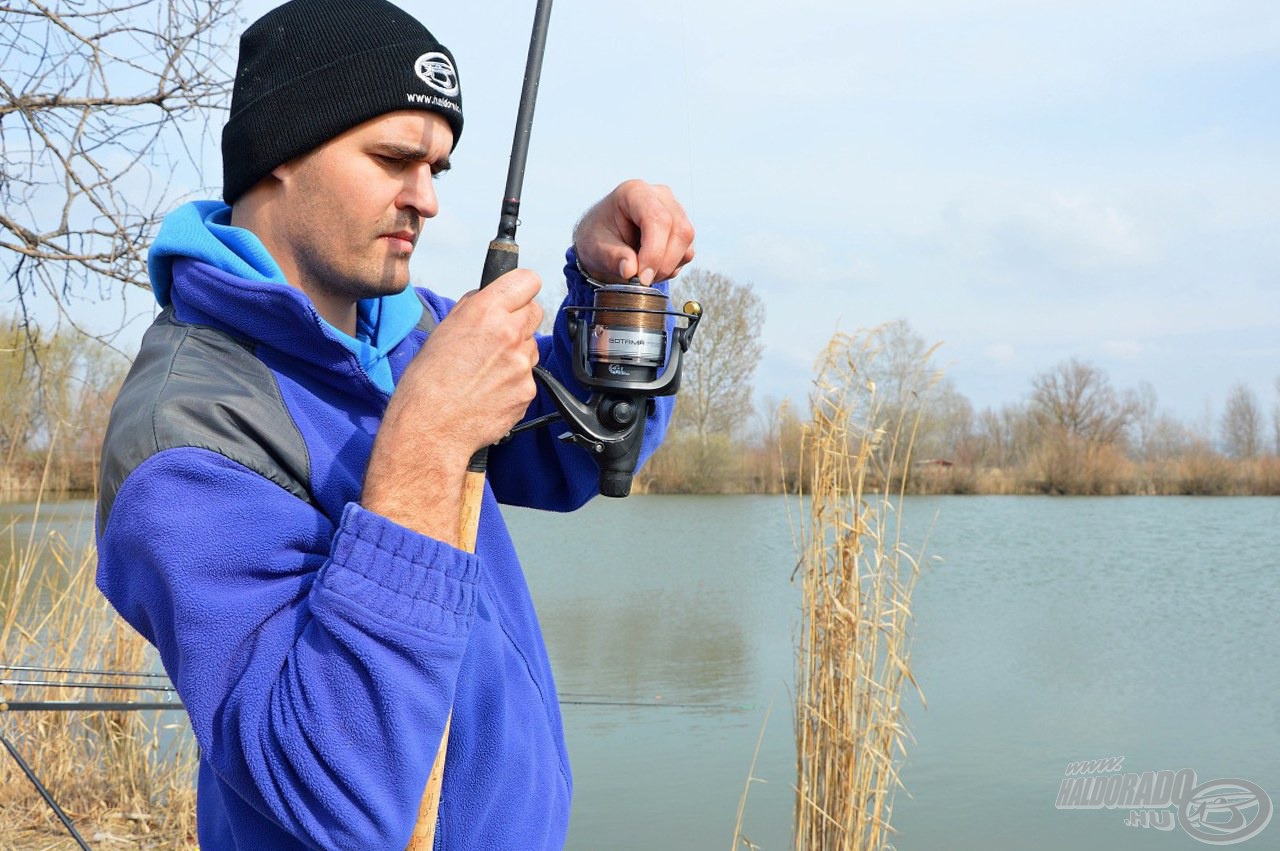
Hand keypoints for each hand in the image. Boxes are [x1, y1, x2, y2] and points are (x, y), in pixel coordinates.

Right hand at [362, 269, 542, 540]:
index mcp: (486, 311)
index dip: (521, 288)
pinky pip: (528, 377)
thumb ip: (473, 310)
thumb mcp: (444, 330)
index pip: (528, 280)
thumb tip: (489, 300)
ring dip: (517, 352)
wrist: (431, 427)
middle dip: (520, 320)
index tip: (515, 296)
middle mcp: (509, 333)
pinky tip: (490, 391)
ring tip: (487, 370)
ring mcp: (522, 363)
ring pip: (532, 346)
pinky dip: (514, 382)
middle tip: (498, 336)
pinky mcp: (528, 390)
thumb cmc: (427, 382)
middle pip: (535, 311)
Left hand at [573, 180, 694, 285]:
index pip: (657, 219)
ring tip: (642, 274)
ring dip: (668, 266)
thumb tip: (630, 271)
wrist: (600, 240)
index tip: (642, 277)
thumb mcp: (595, 249)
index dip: (654, 251)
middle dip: (663, 263)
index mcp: (634, 192)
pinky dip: (671, 267)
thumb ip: (612, 258)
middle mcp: (659, 196)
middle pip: (679, 230)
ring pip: (686, 242)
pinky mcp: (681, 228)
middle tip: (642, 281)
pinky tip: (651, 268)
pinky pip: (687, 252)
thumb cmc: (597, 237)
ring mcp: (674, 210)